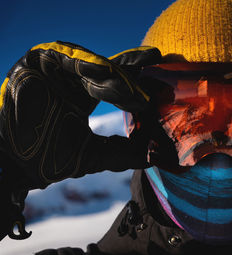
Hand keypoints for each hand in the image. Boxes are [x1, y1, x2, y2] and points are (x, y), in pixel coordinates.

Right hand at [0, 41, 161, 189]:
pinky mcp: (40, 60)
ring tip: (136, 94)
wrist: (14, 165)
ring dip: (116, 78)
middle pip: (110, 71)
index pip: (116, 85)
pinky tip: (109, 74)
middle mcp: (72, 79)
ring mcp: (56, 67)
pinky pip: (68, 58)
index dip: (138, 86)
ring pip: (93, 66)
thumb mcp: (94, 155)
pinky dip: (89, 65)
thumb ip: (122, 152)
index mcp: (84, 95)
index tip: (163, 91)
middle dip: (134, 77)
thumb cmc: (50, 158)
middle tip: (159, 84)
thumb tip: (154, 156)